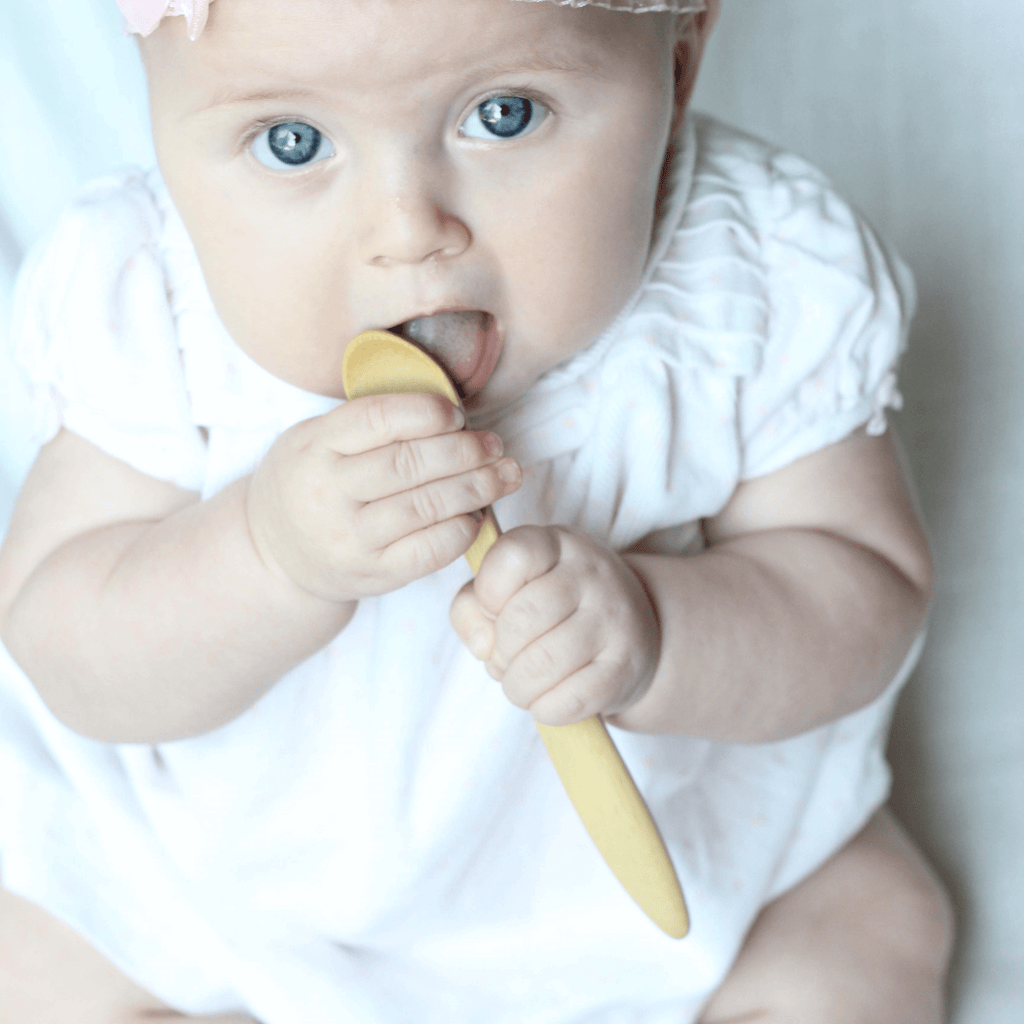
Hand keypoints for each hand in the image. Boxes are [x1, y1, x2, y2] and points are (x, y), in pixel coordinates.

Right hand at [246, 392, 520, 601]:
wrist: (275, 554)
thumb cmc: (312, 482)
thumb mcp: (317, 439)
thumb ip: (371, 423)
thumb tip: (452, 411)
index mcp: (315, 446)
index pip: (379, 418)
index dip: (429, 412)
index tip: (457, 414)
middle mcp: (328, 493)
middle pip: (410, 464)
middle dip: (466, 451)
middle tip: (496, 445)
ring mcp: (350, 539)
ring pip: (426, 507)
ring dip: (477, 488)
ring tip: (505, 474)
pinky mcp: (373, 574)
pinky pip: (430, 550)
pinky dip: (463, 529)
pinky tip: (477, 513)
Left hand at [449, 526, 659, 724]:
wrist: (629, 632)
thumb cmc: (551, 610)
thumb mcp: (507, 591)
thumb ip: (471, 607)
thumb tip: (482, 643)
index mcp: (557, 543)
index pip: (513, 555)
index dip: (488, 592)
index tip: (493, 610)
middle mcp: (592, 572)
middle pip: (524, 617)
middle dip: (500, 652)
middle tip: (504, 661)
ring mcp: (615, 617)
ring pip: (545, 663)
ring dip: (518, 687)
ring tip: (521, 684)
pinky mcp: (626, 664)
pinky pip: (572, 699)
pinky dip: (546, 709)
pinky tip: (547, 699)